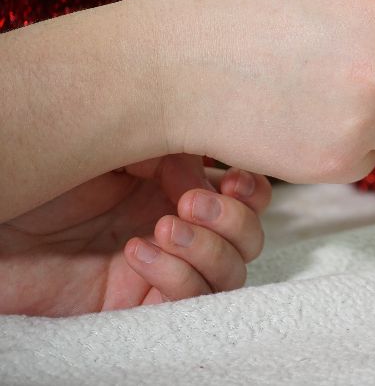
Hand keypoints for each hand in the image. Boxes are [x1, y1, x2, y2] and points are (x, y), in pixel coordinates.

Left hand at [0, 154, 269, 315]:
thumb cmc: (42, 179)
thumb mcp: (114, 146)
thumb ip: (169, 150)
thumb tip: (209, 174)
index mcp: (175, 187)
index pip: (245, 195)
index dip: (252, 189)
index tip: (232, 177)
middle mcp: (178, 229)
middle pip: (249, 236)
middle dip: (232, 219)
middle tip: (188, 203)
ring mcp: (164, 271)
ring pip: (231, 272)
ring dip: (207, 247)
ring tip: (160, 228)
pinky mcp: (141, 309)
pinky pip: (191, 303)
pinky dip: (176, 276)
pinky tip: (137, 252)